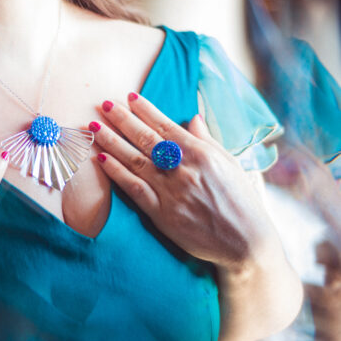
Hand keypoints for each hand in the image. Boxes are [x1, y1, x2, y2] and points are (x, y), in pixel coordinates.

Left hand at [90, 93, 277, 270]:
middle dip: (122, 119)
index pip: (165, 126)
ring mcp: (169, 191)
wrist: (245, 243)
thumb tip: (192, 118)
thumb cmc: (240, 201)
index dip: (145, 110)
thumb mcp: (230, 164)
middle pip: (145, 139)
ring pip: (133, 160)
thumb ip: (207, 140)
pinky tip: (101, 159)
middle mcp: (182, 168)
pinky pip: (133, 188)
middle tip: (103, 104)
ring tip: (94, 127)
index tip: (129, 97)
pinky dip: (116, 173)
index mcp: (200, 153)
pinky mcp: (161, 213)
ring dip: (111, 141)